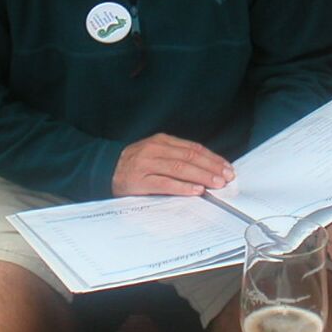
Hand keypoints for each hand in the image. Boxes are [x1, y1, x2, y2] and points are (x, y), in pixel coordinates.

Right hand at [112, 133, 234, 196]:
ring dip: (202, 176)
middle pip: (189, 157)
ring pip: (180, 168)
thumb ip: (176, 156)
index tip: (226, 167)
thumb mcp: (155, 152)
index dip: (212, 158)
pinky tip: (196, 190)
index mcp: (162, 140)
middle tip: (227, 176)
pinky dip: (182, 187)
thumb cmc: (134, 163)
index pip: (193, 148)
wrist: (104, 168)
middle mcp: (155, 149)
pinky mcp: (140, 180)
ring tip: (217, 183)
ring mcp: (147, 164)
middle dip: (211, 167)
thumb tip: (206, 168)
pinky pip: (165, 183)